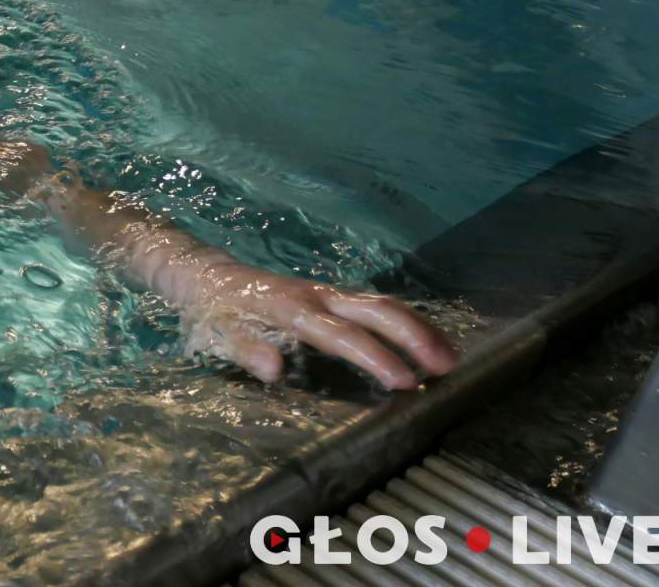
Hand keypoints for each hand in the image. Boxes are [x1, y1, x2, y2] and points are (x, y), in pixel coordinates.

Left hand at [173, 256, 456, 390]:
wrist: (206, 276)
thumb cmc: (214, 314)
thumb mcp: (217, 336)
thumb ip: (245, 351)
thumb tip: (273, 370)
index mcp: (290, 309)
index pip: (340, 335)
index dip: (374, 358)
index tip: (406, 382)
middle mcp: (316, 296)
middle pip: (374, 309)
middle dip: (413, 335)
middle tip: (447, 367)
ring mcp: (327, 292)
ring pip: (381, 303)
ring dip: (418, 327)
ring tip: (452, 357)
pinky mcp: (332, 295)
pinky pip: (375, 304)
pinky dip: (406, 320)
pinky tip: (428, 341)